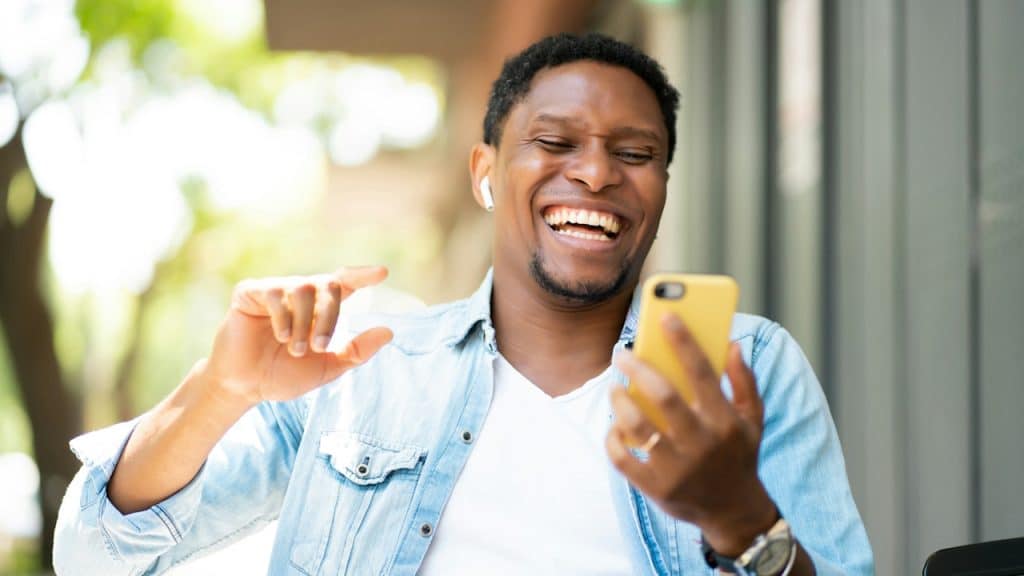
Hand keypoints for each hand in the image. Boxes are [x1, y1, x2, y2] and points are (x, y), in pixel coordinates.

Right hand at [204, 266, 393, 408]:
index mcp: (320, 308)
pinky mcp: (250, 292)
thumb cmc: (283, 375)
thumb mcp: (326, 367)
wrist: (245, 386)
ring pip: (303, 288)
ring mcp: (275, 290)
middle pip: (329, 285)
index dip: (362, 275)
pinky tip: (280, 336)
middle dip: (330, 316)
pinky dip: (283, 316)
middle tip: (319, 347)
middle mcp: (300, 294)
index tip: (382, 273)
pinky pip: (274, 292)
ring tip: (295, 348)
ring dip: (304, 322)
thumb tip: (389, 331)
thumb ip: (356, 351)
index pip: (345, 283)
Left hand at [606, 313, 776, 555]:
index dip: (683, 341)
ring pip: (636, 424)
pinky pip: (622, 458)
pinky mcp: (656, 489)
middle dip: (637, 367)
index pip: (702, 372)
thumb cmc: (739, 455)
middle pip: (662, 395)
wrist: (734, 512)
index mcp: (725, 421)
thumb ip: (745, 381)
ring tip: (614, 386)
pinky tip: (615, 424)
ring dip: (619, 399)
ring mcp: (677, 469)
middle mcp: (701, 444)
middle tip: (622, 352)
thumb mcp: (753, 420)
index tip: (665, 315)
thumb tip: (732, 343)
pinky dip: (613, 437)